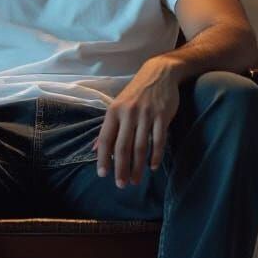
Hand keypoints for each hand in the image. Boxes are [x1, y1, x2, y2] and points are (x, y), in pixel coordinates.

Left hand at [92, 60, 180, 187]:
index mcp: (114, 112)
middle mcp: (128, 114)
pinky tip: (152, 167)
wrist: (159, 73)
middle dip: (121, 168)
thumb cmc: (135, 93)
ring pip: (141, 146)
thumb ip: (108, 128)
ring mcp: (146, 115)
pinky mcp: (162, 115)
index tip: (103, 174)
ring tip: (135, 180)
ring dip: (138, 167)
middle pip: (123, 147)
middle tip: (121, 185)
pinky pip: (159, 140)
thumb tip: (94, 149)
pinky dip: (156, 155)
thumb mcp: (117, 106)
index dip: (103, 158)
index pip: (105, 139)